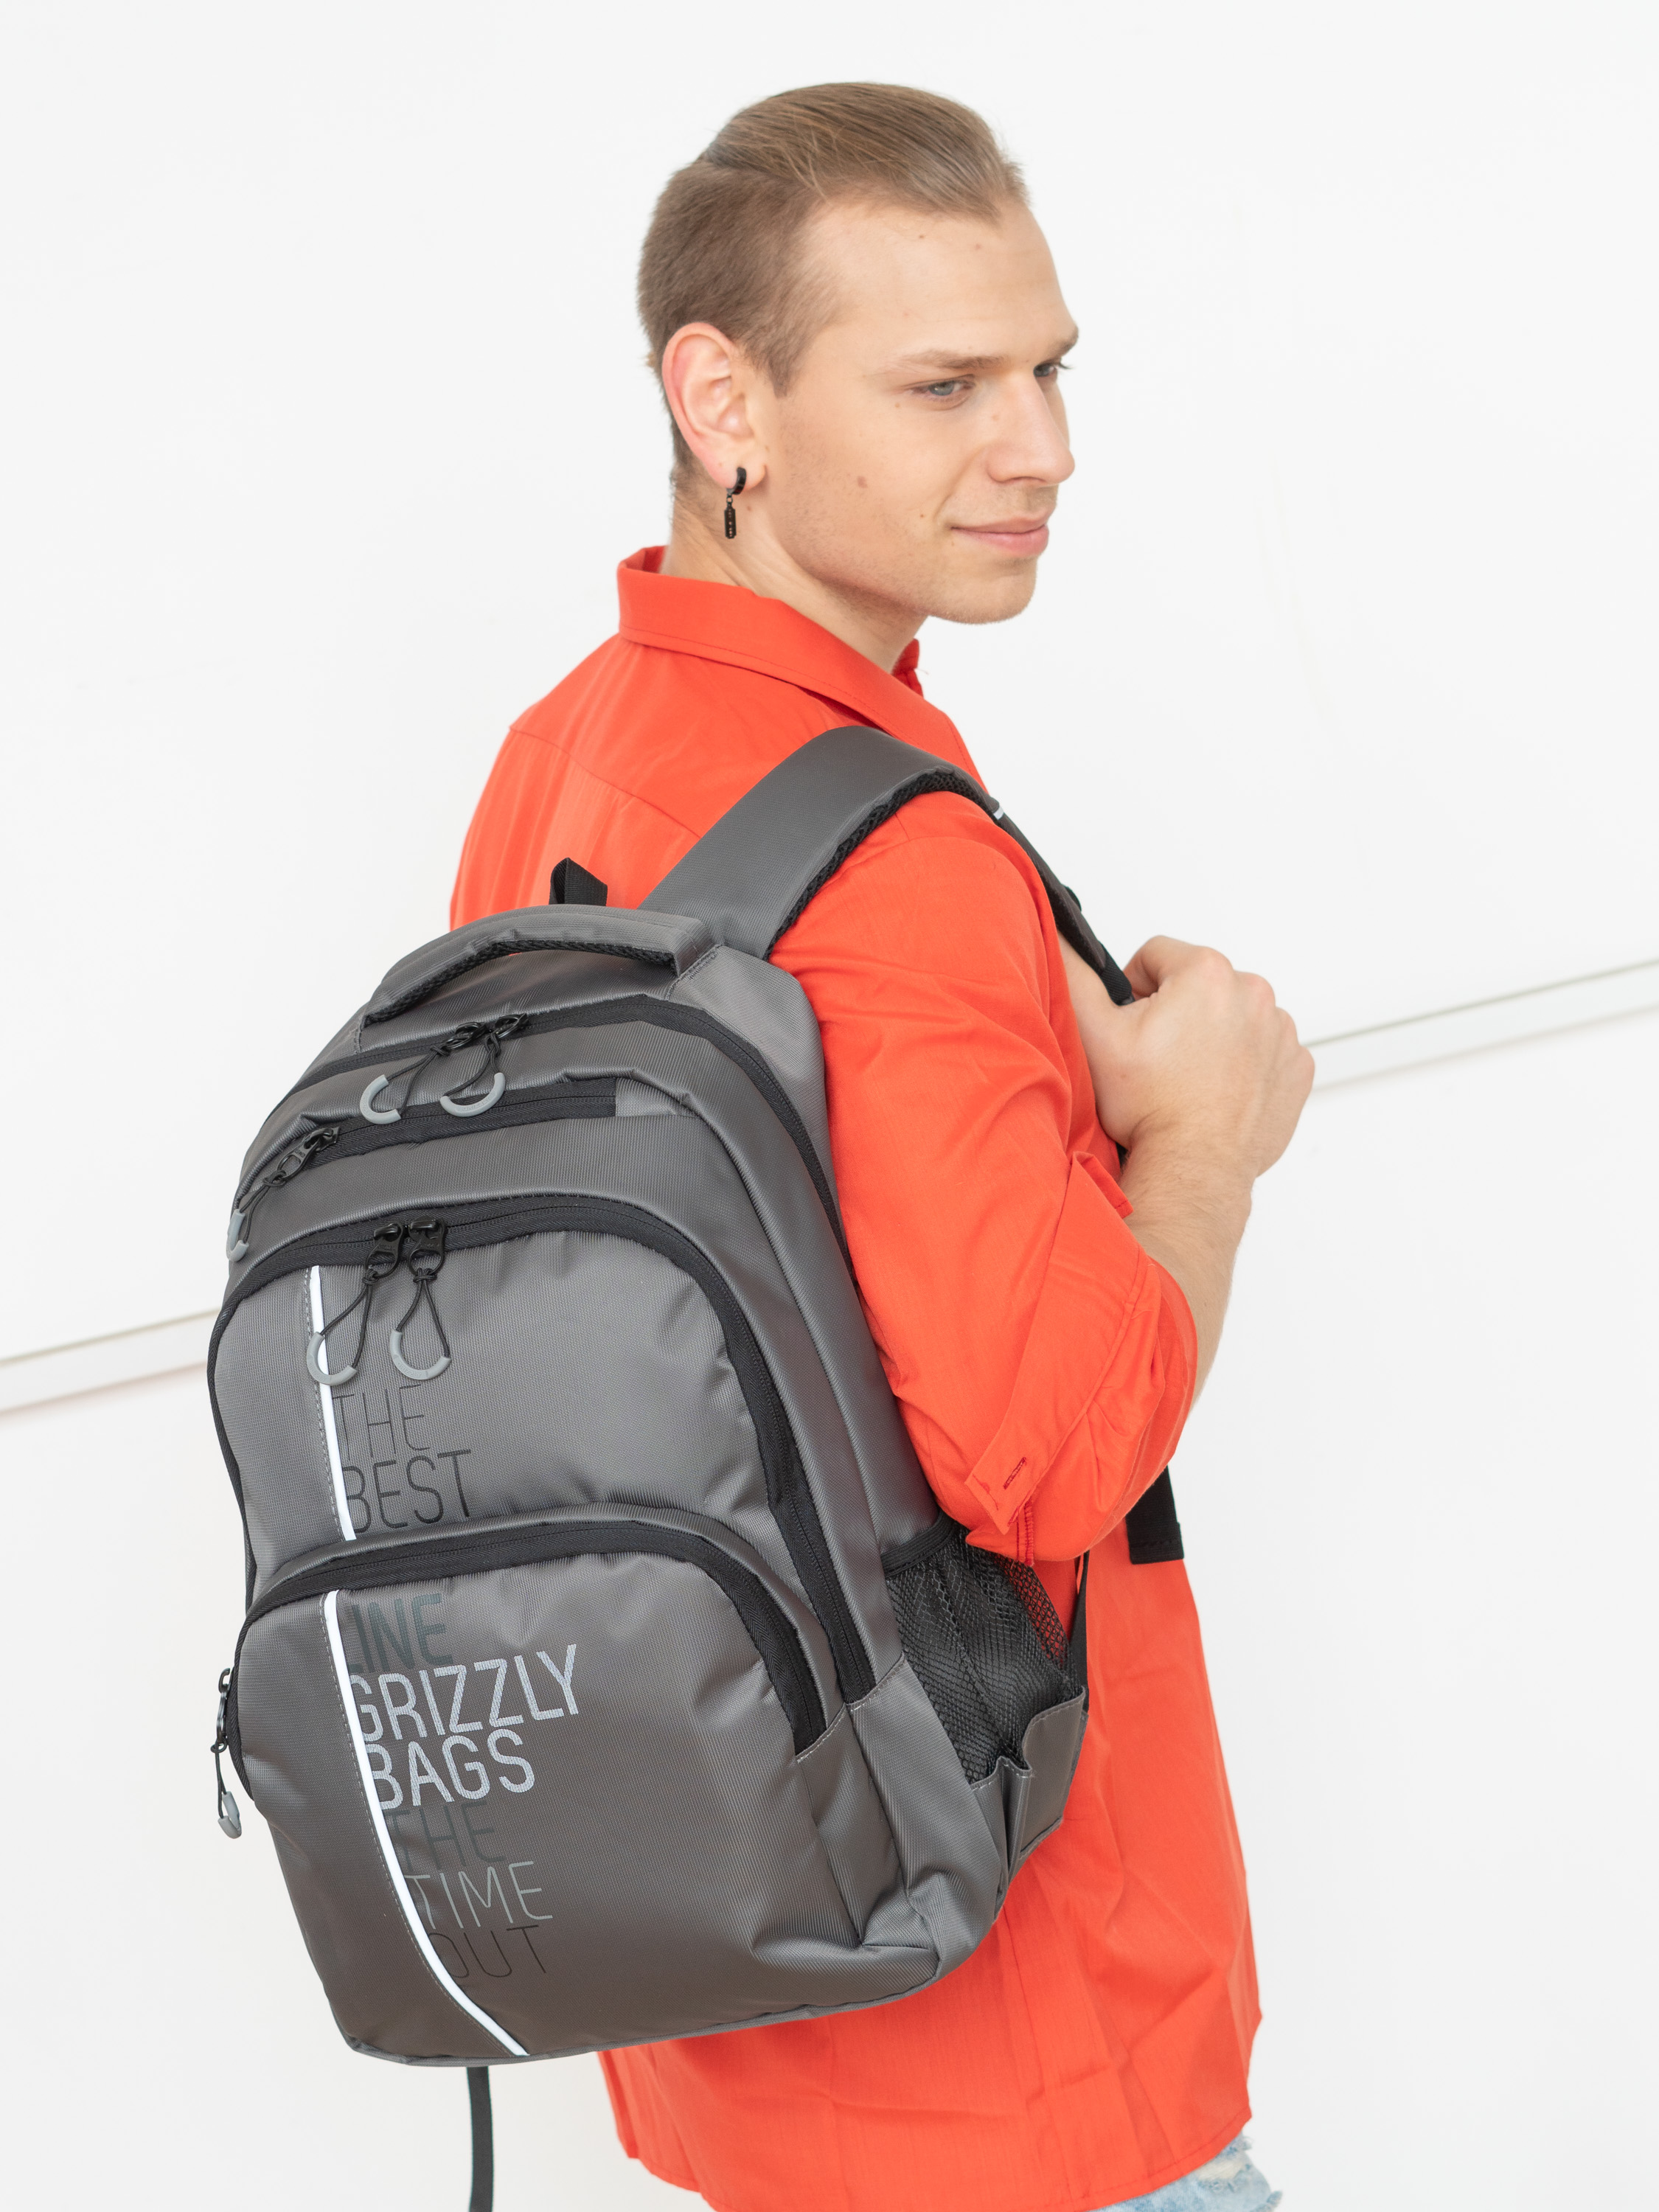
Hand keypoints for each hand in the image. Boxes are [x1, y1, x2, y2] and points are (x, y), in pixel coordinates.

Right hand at [1059, 936, 1311, 1184]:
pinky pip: (1264, 1050)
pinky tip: (1219, 1090)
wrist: (1194, 1167)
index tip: (1134, 1027)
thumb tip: (1059, 939)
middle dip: (1177, 1012)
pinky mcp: (1295, 1067)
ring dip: (1213, 1036)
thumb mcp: (1095, 1034)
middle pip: (1199, 985)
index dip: (1134, 990)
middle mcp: (1253, 993)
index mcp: (1206, 973)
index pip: (1156, 955)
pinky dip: (1244, 1065)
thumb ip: (1075, 976)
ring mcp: (1280, 1032)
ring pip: (1233, 1016)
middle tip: (1159, 1057)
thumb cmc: (1152, 1108)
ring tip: (1189, 1076)